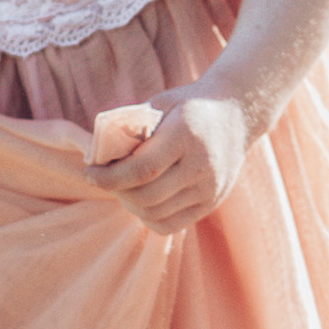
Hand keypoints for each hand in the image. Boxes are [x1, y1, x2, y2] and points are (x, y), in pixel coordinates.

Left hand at [84, 87, 253, 232]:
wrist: (237, 113)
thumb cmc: (188, 106)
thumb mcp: (160, 104)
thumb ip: (131, 126)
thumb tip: (96, 154)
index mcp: (186, 135)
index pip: (141, 169)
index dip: (109, 177)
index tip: (91, 173)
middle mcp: (202, 165)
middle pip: (146, 196)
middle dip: (117, 191)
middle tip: (106, 179)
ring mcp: (210, 187)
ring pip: (156, 214)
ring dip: (131, 205)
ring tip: (124, 189)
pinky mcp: (212, 202)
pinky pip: (171, 225)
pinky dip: (149, 217)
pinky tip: (143, 201)